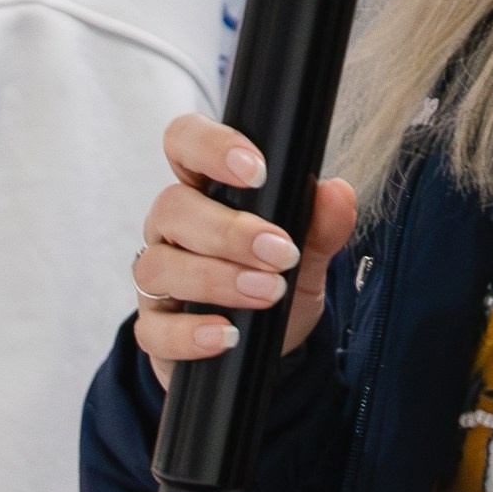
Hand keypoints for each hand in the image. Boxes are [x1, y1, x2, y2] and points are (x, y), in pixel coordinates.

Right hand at [132, 114, 358, 389]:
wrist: (263, 349)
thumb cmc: (276, 282)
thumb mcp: (307, 254)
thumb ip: (322, 225)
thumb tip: (338, 194)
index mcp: (205, 190)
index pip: (184, 142)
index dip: (211, 146)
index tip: (257, 171)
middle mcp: (172, 228)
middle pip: (172, 207)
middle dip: (230, 230)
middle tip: (281, 253)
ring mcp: (157, 278)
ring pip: (159, 266)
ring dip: (217, 279)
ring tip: (268, 293)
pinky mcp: (154, 329)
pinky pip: (156, 330)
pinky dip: (191, 334)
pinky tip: (227, 336)